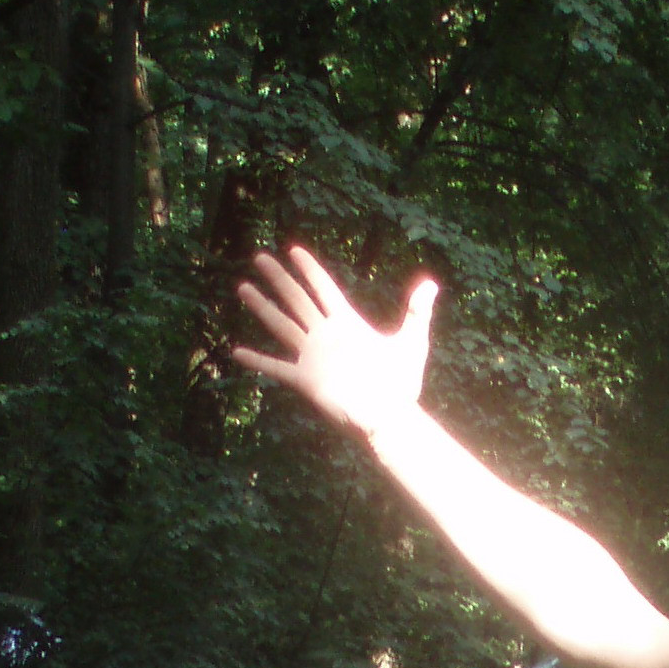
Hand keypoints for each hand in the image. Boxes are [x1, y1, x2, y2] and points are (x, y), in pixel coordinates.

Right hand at [231, 246, 436, 437]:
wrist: (390, 417)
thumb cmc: (402, 384)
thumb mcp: (411, 342)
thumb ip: (417, 312)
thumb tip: (431, 283)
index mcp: (347, 324)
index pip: (324, 289)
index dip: (309, 269)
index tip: (294, 250)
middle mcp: (326, 336)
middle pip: (297, 300)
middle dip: (279, 279)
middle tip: (259, 258)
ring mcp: (314, 357)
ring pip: (282, 325)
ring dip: (263, 307)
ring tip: (243, 288)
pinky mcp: (306, 380)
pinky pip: (276, 368)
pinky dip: (257, 361)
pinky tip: (237, 352)